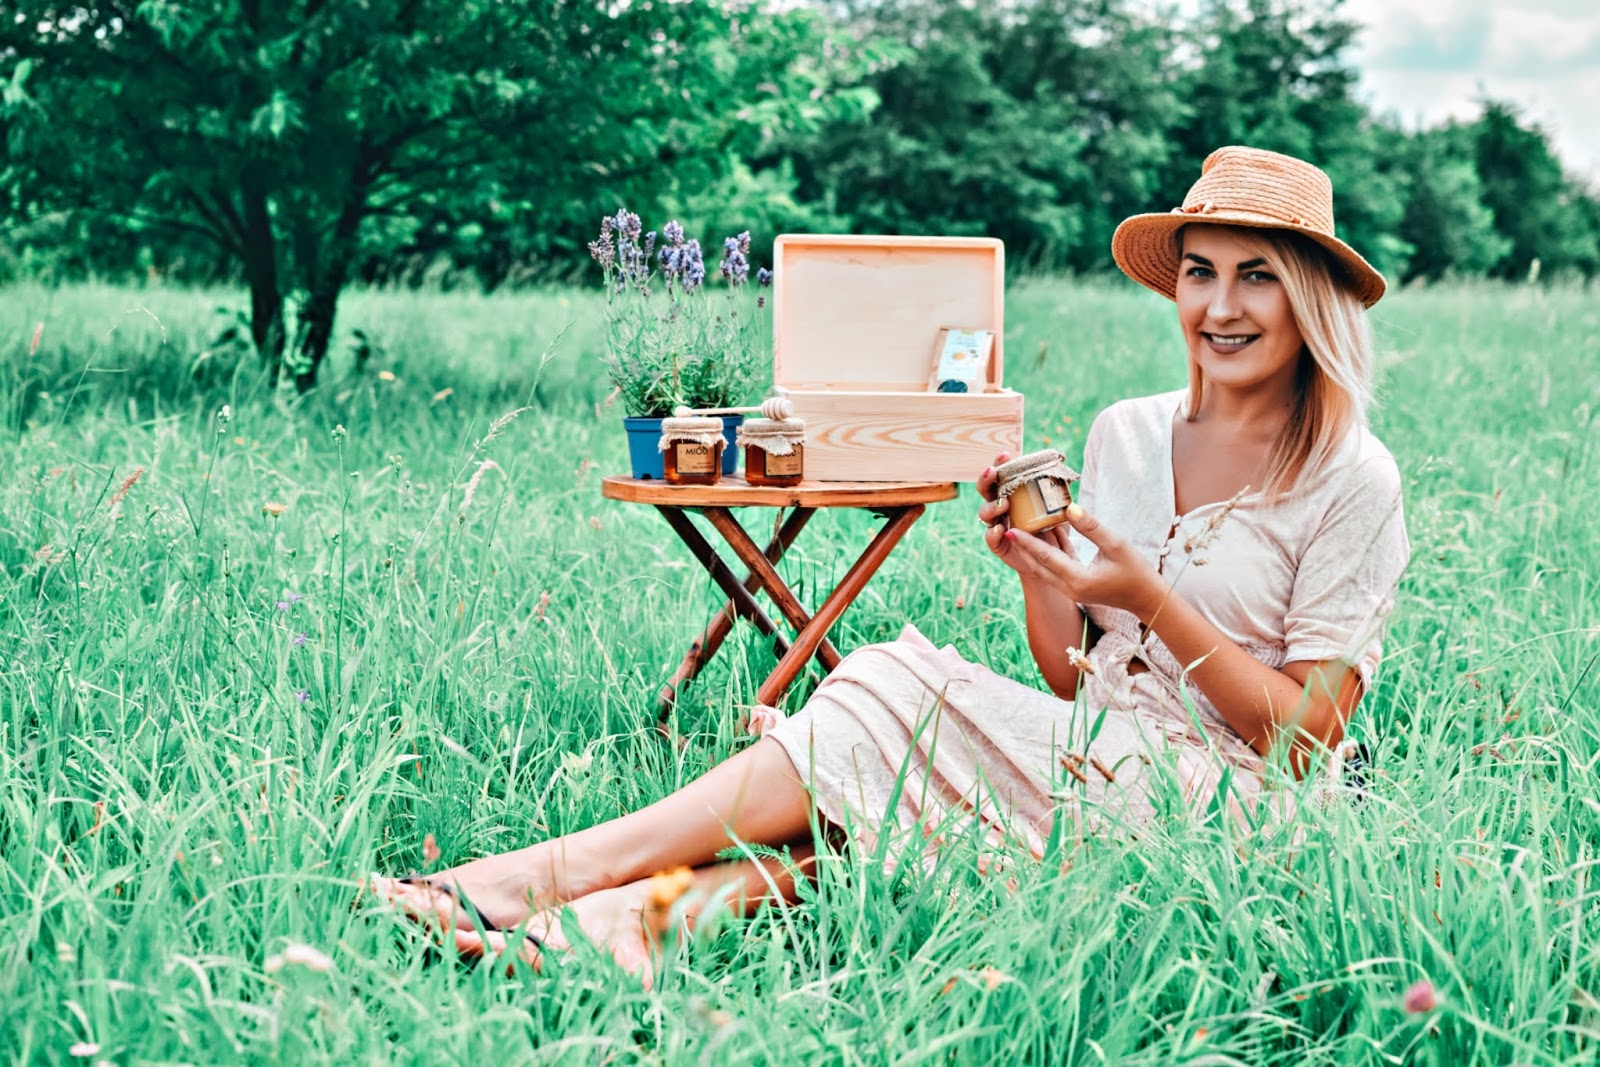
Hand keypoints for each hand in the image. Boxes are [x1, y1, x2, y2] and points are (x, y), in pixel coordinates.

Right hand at [977, 454, 1073, 571]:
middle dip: (986, 479)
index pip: (1001, 475)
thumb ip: (1057, 488)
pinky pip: (990, 538)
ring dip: (992, 506)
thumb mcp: (1057, 505)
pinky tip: (1000, 529)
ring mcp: (997, 525)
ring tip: (1004, 504)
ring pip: (984, 513)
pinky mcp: (999, 545)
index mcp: (1011, 494)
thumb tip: (1063, 467)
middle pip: (985, 490)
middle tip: (993, 472)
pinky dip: (993, 533)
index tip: (1006, 454)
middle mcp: (1000, 507)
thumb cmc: (1051, 526)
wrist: (1051, 558)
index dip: (1000, 464)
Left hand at [1002, 503, 1163, 618]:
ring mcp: (1072, 590)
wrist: (1147, 598)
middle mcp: (1070, 588)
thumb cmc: (1136, 571)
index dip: (1027, 543)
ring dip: (1034, 550)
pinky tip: (1048, 533)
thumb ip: (1091, 527)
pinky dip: (1050, 553)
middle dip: (1023, 547)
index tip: (1010, 529)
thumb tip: (1069, 507)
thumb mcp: (1116, 545)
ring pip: (1045, 568)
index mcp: (1078, 580)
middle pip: (1039, 565)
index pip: (1046, 558)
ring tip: (1021, 529)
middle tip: (1007, 526)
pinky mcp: (1076, 587)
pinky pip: (1057, 568)